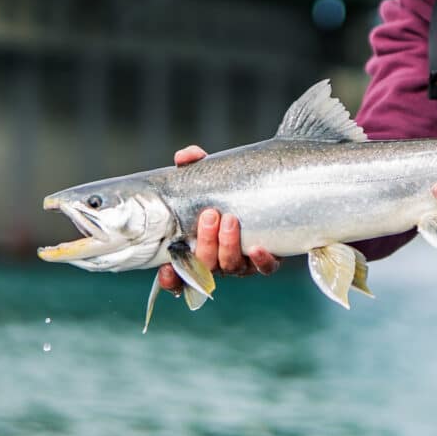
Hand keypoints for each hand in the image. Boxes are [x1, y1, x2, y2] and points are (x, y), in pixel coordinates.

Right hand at [157, 145, 280, 294]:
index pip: (178, 275)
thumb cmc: (227, 194)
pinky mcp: (267, 261)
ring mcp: (242, 263)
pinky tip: (258, 248)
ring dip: (228, 245)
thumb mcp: (209, 179)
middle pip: (206, 264)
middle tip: (210, 215)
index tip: (167, 268)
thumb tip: (184, 157)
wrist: (268, 195)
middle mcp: (218, 261)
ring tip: (230, 219)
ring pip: (231, 266)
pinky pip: (265, 268)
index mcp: (197, 249)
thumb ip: (195, 167)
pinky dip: (261, 261)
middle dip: (205, 242)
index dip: (171, 279)